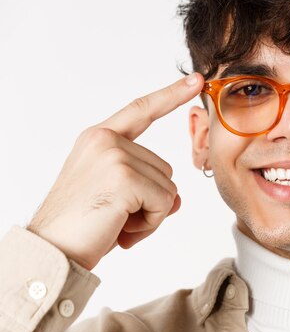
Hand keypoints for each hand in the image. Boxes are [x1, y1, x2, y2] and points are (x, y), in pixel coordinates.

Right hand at [27, 73, 202, 269]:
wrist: (51, 251)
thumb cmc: (80, 226)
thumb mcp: (115, 196)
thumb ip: (145, 186)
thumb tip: (176, 199)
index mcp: (98, 138)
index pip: (141, 110)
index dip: (170, 95)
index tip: (195, 80)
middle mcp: (106, 140)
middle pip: (165, 169)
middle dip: (150, 201)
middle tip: (116, 216)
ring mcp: (115, 156)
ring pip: (168, 188)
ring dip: (150, 214)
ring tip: (115, 223)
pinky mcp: (124, 177)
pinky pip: (165, 202)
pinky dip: (150, 223)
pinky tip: (121, 230)